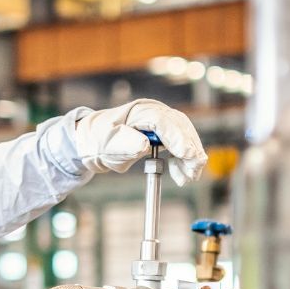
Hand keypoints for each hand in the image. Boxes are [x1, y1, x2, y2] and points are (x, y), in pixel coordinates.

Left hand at [71, 99, 207, 185]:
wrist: (95, 140)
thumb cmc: (100, 140)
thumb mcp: (109, 145)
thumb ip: (126, 144)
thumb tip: (144, 145)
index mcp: (140, 111)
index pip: (163, 122)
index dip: (177, 138)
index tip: (187, 155)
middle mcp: (154, 112)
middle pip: (180, 127)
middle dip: (190, 150)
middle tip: (194, 171)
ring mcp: (161, 120)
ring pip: (184, 136)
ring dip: (190, 157)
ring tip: (189, 177)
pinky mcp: (164, 132)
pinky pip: (180, 144)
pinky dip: (184, 159)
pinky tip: (182, 174)